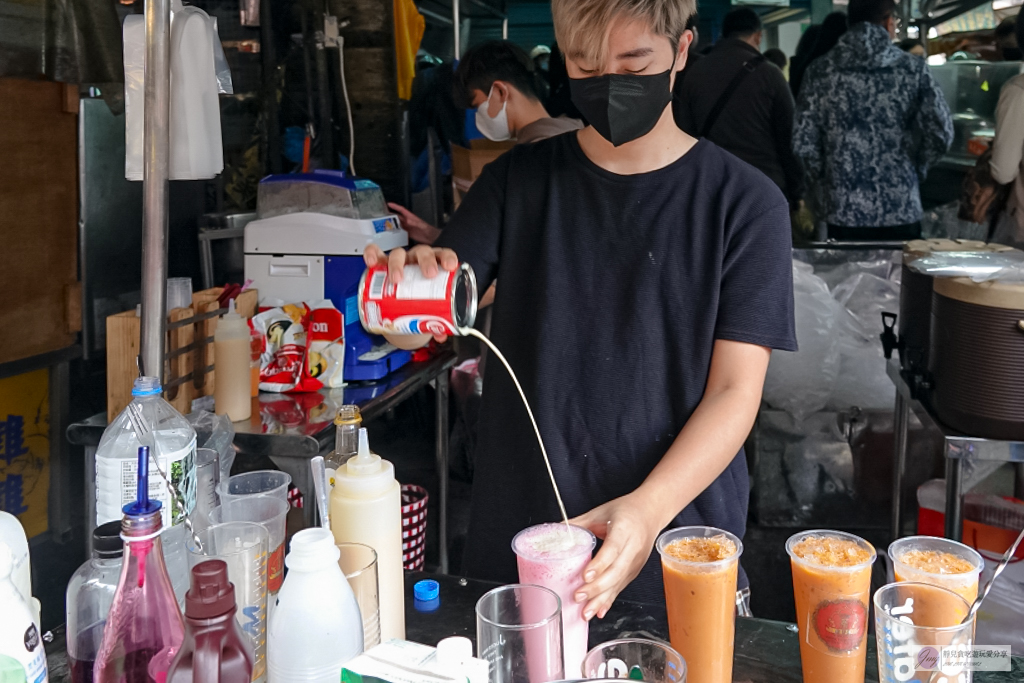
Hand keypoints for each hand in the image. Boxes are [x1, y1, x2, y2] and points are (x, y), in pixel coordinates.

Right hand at [363, 243, 459, 343]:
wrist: (400, 300)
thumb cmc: (418, 299)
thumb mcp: (428, 307)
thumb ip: (436, 320)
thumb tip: (440, 334)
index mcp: (433, 265)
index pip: (443, 255)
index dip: (447, 257)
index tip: (450, 266)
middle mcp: (416, 260)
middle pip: (422, 252)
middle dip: (427, 261)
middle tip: (429, 274)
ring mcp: (399, 261)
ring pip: (399, 254)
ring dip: (398, 264)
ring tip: (397, 279)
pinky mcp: (381, 264)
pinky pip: (374, 254)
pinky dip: (371, 254)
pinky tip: (372, 263)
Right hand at [388, 202, 441, 244]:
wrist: (431, 237)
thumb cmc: (427, 230)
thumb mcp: (420, 225)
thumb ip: (413, 222)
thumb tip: (406, 220)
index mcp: (410, 217)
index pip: (401, 210)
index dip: (395, 206)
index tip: (388, 204)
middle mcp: (408, 221)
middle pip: (397, 217)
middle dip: (390, 215)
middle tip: (382, 215)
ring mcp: (407, 227)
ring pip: (397, 224)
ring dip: (391, 224)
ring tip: (383, 224)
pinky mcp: (408, 233)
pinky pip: (399, 231)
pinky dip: (395, 231)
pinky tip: (390, 233)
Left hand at [570, 493, 661, 619]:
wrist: (651, 512)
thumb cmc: (625, 510)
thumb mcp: (600, 512)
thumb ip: (578, 523)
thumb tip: (555, 530)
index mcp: (624, 529)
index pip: (612, 549)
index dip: (599, 564)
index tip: (585, 576)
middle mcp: (633, 548)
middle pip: (616, 571)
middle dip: (596, 587)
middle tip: (578, 596)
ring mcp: (635, 562)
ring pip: (619, 583)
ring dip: (601, 599)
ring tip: (585, 612)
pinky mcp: (634, 571)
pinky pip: (621, 587)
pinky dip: (609, 600)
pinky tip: (599, 611)